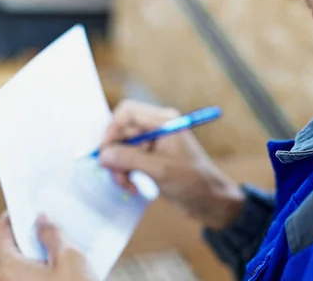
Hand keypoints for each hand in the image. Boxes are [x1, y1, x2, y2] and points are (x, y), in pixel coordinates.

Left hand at [0, 212, 96, 280]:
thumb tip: (42, 219)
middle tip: (55, 217)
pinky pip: (33, 274)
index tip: (32, 200)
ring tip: (66, 238)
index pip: (3, 227)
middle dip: (35, 229)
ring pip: (26, 259)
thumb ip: (53, 233)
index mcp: (7, 264)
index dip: (18, 210)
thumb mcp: (68, 257)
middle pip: (15, 243)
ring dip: (44, 247)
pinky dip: (47, 263)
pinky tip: (68, 260)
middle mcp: (5, 278)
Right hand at [99, 100, 244, 229]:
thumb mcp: (159, 169)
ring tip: (128, 185)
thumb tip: (103, 155)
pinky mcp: (150, 157)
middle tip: (116, 175)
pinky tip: (133, 187)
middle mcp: (156, 127)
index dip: (112, 129)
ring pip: (122, 148)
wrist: (209, 200)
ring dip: (120, 168)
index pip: (128, 112)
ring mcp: (153, 143)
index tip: (107, 152)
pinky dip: (126, 173)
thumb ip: (130, 159)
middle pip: (122, 132)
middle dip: (116, 154)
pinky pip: (128, 160)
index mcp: (163, 121)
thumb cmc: (192, 181)